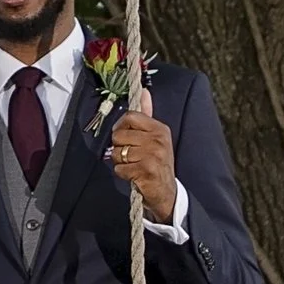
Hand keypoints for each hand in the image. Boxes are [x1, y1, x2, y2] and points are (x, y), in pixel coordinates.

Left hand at [106, 92, 177, 223]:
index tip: (123, 137)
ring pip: (117, 152)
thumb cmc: (157, 163)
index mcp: (159, 129)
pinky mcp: (146, 170)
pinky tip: (133, 175)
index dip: (121, 127)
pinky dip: (122, 174)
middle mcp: (158, 139)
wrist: (167, 192)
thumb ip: (147, 115)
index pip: (130, 116)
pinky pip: (120, 168)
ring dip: (120, 162)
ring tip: (133, 166)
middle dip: (119, 148)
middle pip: (119, 135)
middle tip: (130, 156)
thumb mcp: (155, 137)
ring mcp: (153, 155)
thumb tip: (144, 91)